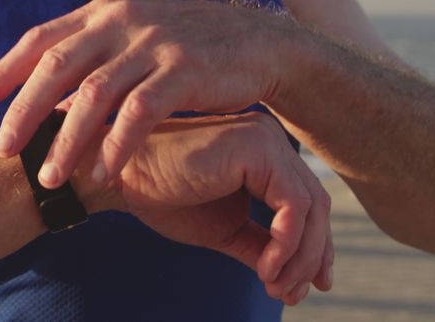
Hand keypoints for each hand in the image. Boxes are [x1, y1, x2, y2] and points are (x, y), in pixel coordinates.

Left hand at [0, 0, 296, 186]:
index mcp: (102, 13)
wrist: (259, 42)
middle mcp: (120, 20)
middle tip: (2, 150)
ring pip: (94, 94)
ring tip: (48, 178)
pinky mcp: (185, 68)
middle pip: (56, 67)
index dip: (5, 70)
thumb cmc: (185, 50)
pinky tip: (103, 173)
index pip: (40, 39)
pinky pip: (140, 111)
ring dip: (66, 140)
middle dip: (22, 111)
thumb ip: (91, 54)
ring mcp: (153, 42)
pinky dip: (117, 144)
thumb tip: (42, 94)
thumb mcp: (133, 37)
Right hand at [74, 112, 333, 304]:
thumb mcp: (223, 229)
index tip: (302, 288)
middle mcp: (269, 139)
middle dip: (311, 256)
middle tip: (291, 294)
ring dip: (299, 256)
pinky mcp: (256, 149)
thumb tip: (293, 280)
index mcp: (261, 153)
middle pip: (316, 205)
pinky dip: (287, 243)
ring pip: (311, 207)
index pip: (305, 202)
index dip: (313, 248)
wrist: (119, 177)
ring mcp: (265, 139)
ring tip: (275, 286)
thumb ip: (259, 245)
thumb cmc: (160, 195)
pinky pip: (293, 205)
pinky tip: (266, 268)